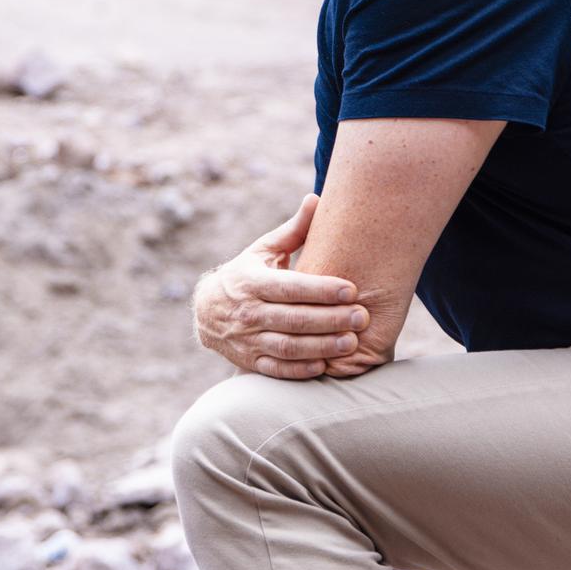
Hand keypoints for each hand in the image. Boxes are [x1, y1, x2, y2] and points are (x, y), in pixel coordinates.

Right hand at [193, 194, 368, 379]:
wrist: (207, 312)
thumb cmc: (246, 275)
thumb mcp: (263, 251)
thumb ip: (293, 231)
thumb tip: (316, 199)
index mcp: (253, 281)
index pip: (290, 287)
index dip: (321, 289)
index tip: (352, 289)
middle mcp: (248, 311)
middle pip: (293, 318)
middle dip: (330, 319)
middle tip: (362, 317)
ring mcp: (248, 339)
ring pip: (287, 346)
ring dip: (321, 346)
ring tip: (351, 342)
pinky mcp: (249, 361)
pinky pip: (276, 368)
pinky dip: (299, 370)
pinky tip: (324, 366)